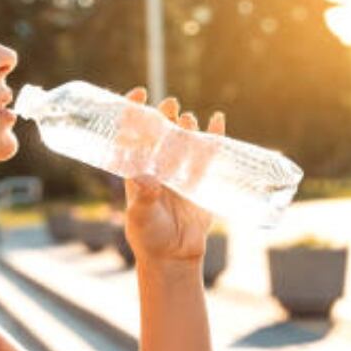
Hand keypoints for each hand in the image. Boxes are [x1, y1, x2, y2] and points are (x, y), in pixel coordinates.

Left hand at [121, 87, 225, 264]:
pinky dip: (215, 135)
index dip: (134, 112)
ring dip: (187, 125)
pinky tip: (218, 118)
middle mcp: (158, 166)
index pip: (132, 134)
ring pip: (185, 139)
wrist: (174, 256)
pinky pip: (210, 153)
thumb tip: (144, 178)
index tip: (139, 94)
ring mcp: (180, 171)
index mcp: (137, 169)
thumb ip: (143, 198)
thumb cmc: (149, 236)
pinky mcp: (202, 179)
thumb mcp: (141, 216)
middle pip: (161, 131)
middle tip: (169, 103)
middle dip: (163, 114)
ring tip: (187, 119)